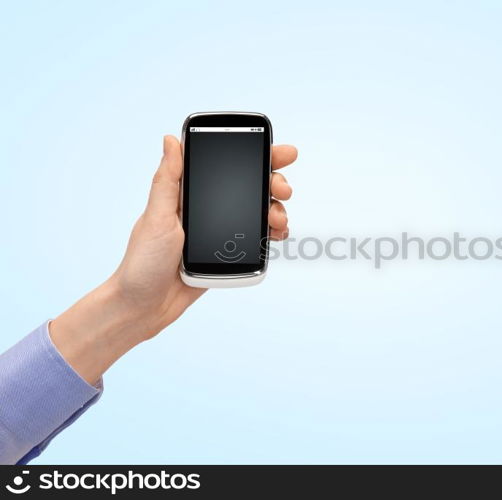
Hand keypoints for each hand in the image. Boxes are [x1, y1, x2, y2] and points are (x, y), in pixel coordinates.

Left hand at [49, 136, 297, 383]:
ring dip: (275, 210)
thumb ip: (168, 180)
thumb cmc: (141, 263)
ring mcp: (219, 231)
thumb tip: (171, 140)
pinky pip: (256, 238)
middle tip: (283, 190)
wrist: (144, 307)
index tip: (281, 153)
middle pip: (249, 186)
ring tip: (278, 220)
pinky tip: (277, 234)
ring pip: (258, 211)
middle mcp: (206, 208)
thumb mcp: (156, 218)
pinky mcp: (227, 254)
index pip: (226, 165)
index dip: (256, 155)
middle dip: (273, 183)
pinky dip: (271, 233)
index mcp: (187, 193)